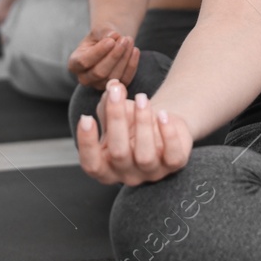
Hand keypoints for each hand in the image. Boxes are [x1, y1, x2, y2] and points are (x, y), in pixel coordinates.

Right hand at [68, 27, 139, 87]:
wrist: (109, 44)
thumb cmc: (100, 37)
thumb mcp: (98, 31)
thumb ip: (104, 32)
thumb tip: (114, 36)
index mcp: (74, 64)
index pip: (84, 61)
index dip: (98, 52)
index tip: (111, 40)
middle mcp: (84, 78)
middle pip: (99, 72)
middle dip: (114, 56)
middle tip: (125, 39)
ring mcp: (99, 85)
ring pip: (113, 76)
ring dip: (124, 58)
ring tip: (130, 41)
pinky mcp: (114, 87)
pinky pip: (125, 79)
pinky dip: (132, 65)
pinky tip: (135, 51)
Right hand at [76, 79, 192, 185]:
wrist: (160, 123)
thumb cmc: (129, 121)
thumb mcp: (114, 113)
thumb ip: (108, 101)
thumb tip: (113, 86)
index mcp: (106, 167)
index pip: (91, 164)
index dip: (87, 144)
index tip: (86, 117)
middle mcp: (127, 175)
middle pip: (118, 154)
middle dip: (116, 120)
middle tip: (116, 92)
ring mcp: (152, 172)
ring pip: (145, 156)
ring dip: (142, 123)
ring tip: (141, 98)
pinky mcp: (174, 165)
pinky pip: (173, 156)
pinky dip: (168, 135)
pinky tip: (163, 114)